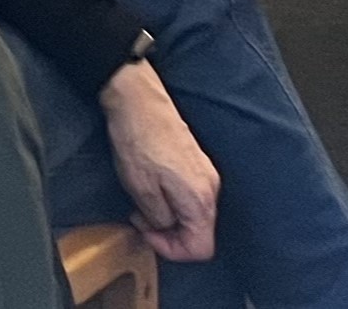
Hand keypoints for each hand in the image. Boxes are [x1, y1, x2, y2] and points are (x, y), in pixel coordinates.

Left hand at [100, 61, 218, 263]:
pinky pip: (187, 194)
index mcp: (201, 199)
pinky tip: (148, 185)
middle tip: (139, 218)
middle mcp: (210, 187)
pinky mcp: (194, 161)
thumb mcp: (141, 187)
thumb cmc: (138, 138)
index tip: (147, 234)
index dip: (172, 250)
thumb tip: (166, 228)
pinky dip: (169, 198)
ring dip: (166, 214)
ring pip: (192, 212)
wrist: (137, 97)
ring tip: (140, 201)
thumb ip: (159, 218)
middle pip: (198, 232)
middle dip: (168, 232)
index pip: (201, 248)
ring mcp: (204, 172)